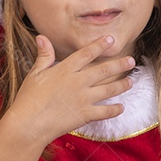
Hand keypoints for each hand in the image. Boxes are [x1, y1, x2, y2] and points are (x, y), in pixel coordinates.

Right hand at [6, 34, 135, 147]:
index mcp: (65, 69)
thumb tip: (42, 36)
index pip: (87, 53)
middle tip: (132, 61)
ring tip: (131, 82)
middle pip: (104, 70)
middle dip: (120, 64)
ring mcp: (83, 98)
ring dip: (122, 85)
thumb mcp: (34, 74)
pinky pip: (105, 112)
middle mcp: (78, 82)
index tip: (111, 39)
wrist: (29, 123)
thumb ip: (44, 56)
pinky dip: (115, 110)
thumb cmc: (28, 98)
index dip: (100, 45)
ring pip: (109, 89)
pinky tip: (121, 107)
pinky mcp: (85, 114)